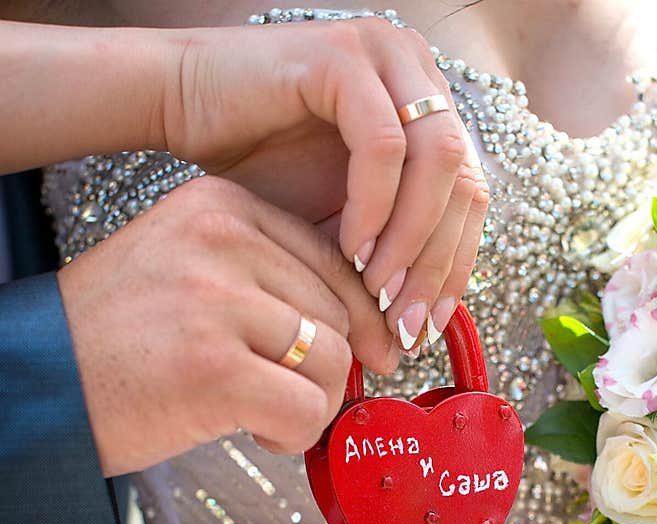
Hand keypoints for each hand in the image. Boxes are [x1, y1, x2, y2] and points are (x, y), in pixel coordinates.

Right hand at [58, 176, 396, 475]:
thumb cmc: (122, 337)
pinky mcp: (213, 368)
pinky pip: (308, 406)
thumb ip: (273, 283)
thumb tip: (374, 332)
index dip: (358, 317)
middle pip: (339, 311)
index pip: (333, 259)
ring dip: (314, 401)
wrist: (36, 383)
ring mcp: (216, 301)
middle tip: (289, 392)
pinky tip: (261, 433)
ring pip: (334, 359)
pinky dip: (295, 433)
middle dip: (329, 367)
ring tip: (268, 413)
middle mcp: (221, 240)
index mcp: (221, 207)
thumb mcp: (193, 273)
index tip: (366, 354)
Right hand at [160, 17, 488, 350]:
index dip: (457, 264)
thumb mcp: (339, 226)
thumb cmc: (260, 168)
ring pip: (437, 158)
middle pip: (463, 179)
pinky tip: (349, 248)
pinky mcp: (343, 56)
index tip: (427, 324)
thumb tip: (419, 333)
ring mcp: (386, 56)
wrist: (185, 105)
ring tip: (376, 288)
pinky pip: (382, 143)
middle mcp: (419, 73)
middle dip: (438, 262)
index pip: (470, 194)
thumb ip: (386, 261)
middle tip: (403, 320)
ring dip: (411, 236)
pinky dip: (374, 204)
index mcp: (429, 108)